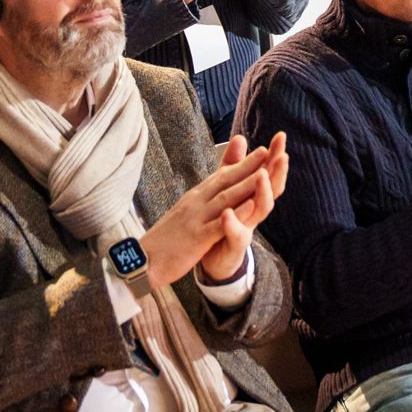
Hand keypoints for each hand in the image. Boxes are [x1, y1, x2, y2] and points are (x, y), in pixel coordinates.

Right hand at [143, 139, 277, 286]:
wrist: (141, 260)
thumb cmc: (164, 239)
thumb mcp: (183, 213)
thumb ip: (199, 200)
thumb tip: (210, 190)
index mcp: (195, 198)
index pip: (221, 177)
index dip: (241, 164)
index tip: (261, 152)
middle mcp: (196, 202)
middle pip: (226, 181)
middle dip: (248, 166)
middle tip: (269, 151)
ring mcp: (196, 219)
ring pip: (226, 198)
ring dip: (246, 184)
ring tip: (265, 171)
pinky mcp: (196, 238)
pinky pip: (219, 224)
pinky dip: (236, 214)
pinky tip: (252, 207)